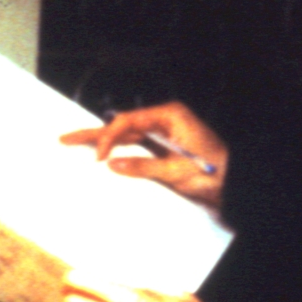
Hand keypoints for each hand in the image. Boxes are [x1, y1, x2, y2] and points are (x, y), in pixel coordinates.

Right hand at [59, 101, 227, 209]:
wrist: (236, 186)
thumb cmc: (215, 172)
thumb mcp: (177, 172)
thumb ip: (143, 167)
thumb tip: (112, 164)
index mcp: (170, 116)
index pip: (128, 121)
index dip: (109, 138)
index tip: (99, 157)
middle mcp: (165, 121)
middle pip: (123, 126)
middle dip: (95, 134)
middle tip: (66, 137)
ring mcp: (164, 136)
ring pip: (126, 138)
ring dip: (103, 144)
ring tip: (75, 144)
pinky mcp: (164, 151)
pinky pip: (137, 150)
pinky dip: (119, 155)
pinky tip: (102, 160)